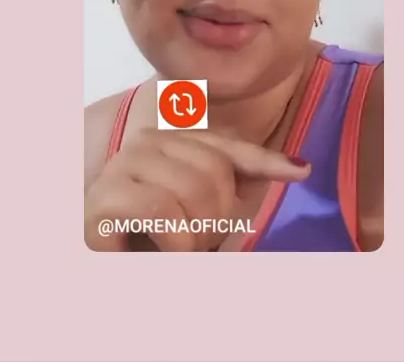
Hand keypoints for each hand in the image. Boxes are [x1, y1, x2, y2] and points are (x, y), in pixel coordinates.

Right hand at [84, 128, 310, 251]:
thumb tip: (300, 167)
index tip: (301, 171)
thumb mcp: (204, 208)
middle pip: (212, 171)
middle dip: (218, 219)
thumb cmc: (155, 239)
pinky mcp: (102, 198)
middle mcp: (144, 142)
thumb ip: (241, 180)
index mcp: (170, 140)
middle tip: (200, 244)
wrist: (106, 263)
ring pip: (190, 190)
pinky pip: (162, 212)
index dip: (263, 161)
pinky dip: (176, 244)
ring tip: (181, 251)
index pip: (225, 147)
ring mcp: (121, 166)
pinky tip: (167, 253)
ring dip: (196, 237)